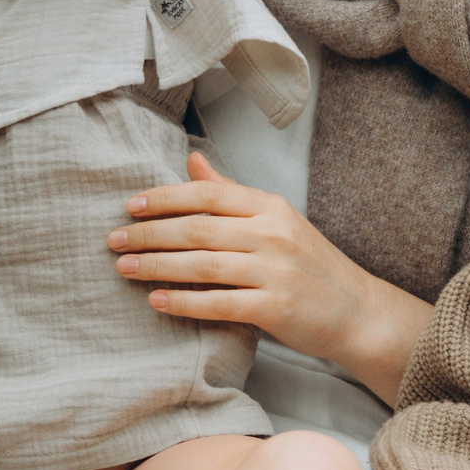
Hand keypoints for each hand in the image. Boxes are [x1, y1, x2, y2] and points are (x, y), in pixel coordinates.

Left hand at [111, 151, 433, 392]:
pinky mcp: (276, 308)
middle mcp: (273, 234)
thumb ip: (231, 193)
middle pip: (198, 228)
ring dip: (157, 266)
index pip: (208, 194)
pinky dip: (184, 302)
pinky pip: (219, 303)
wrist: (355, 310)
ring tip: (123, 269)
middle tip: (113, 241)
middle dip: (150, 234)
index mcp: (270, 206)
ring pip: (202, 264)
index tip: (129, 206)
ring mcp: (275, 271)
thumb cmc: (308, 263)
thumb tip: (192, 158)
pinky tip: (156, 301)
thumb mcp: (276, 219)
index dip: (164, 198)